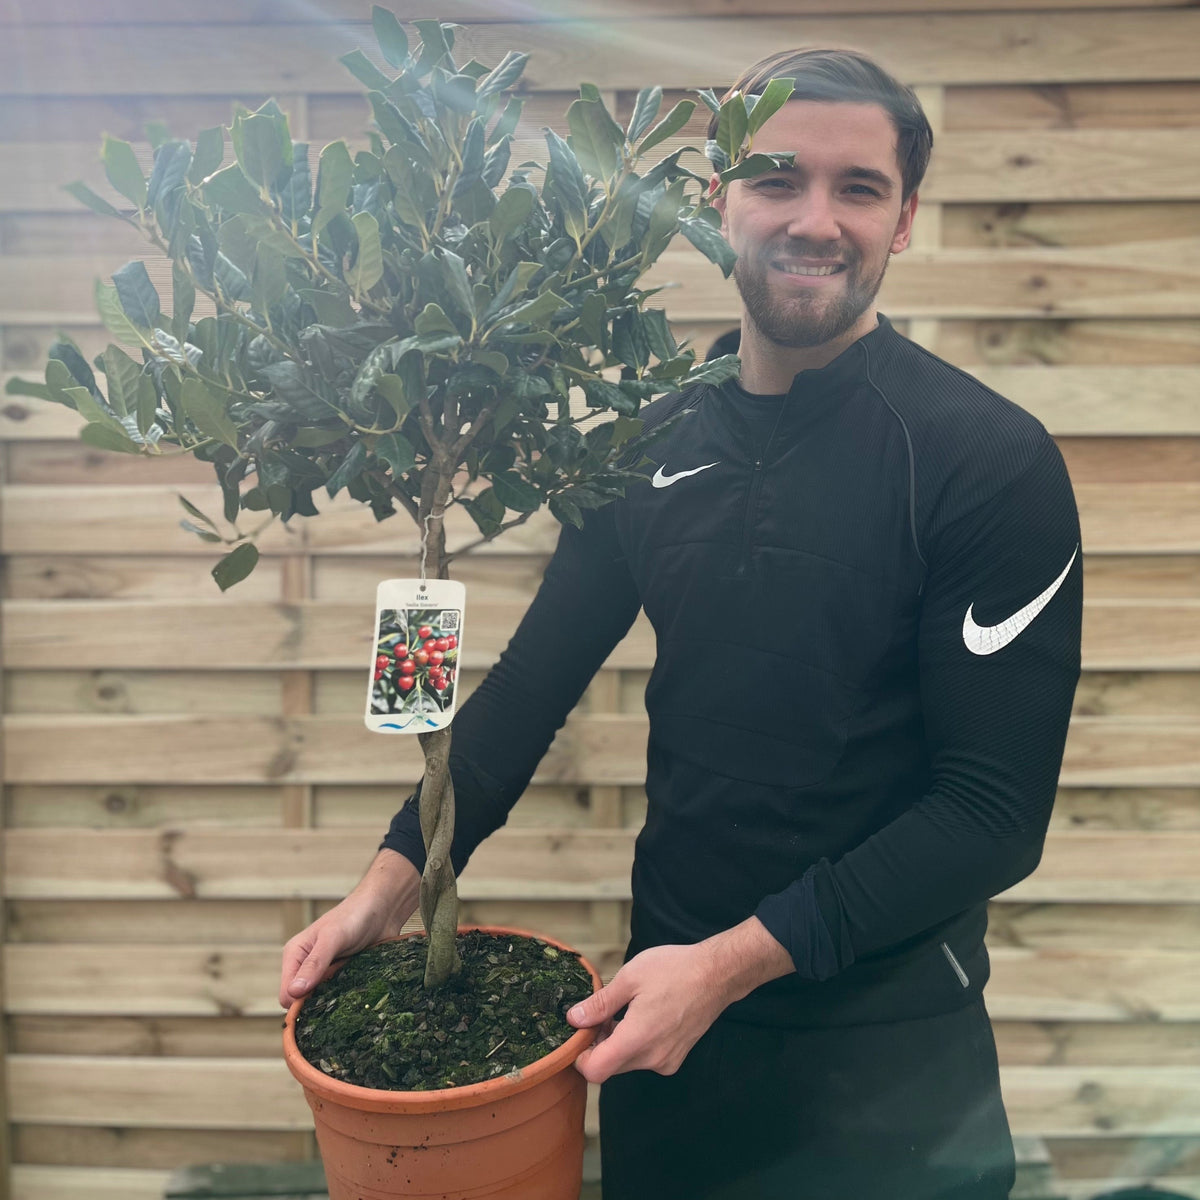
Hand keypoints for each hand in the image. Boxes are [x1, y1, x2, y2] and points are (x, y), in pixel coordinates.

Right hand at [278, 850, 418, 1007]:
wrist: (383, 909)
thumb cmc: (354, 916)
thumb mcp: (332, 938)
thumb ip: (314, 964)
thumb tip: (294, 992)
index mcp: (295, 956)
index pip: (287, 995)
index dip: (299, 1005)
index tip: (321, 1005)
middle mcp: (306, 967)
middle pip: (303, 1002)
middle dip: (317, 1005)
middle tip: (339, 999)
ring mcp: (325, 973)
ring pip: (321, 1002)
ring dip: (333, 1003)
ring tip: (349, 994)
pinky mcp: (342, 976)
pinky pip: (338, 997)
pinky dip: (345, 998)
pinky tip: (357, 993)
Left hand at [565, 942, 729, 1083]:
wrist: (717, 974)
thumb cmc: (675, 970)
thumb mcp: (630, 978)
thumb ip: (600, 1003)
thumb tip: (574, 1018)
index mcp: (638, 1039)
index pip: (595, 1071)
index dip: (580, 1056)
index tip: (580, 1032)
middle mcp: (652, 1058)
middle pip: (610, 1066)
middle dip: (598, 1044)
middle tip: (601, 1013)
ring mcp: (666, 1060)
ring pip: (627, 1062)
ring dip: (616, 1042)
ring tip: (622, 1011)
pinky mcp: (675, 1057)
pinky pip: (645, 1058)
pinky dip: (635, 1043)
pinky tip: (641, 1016)